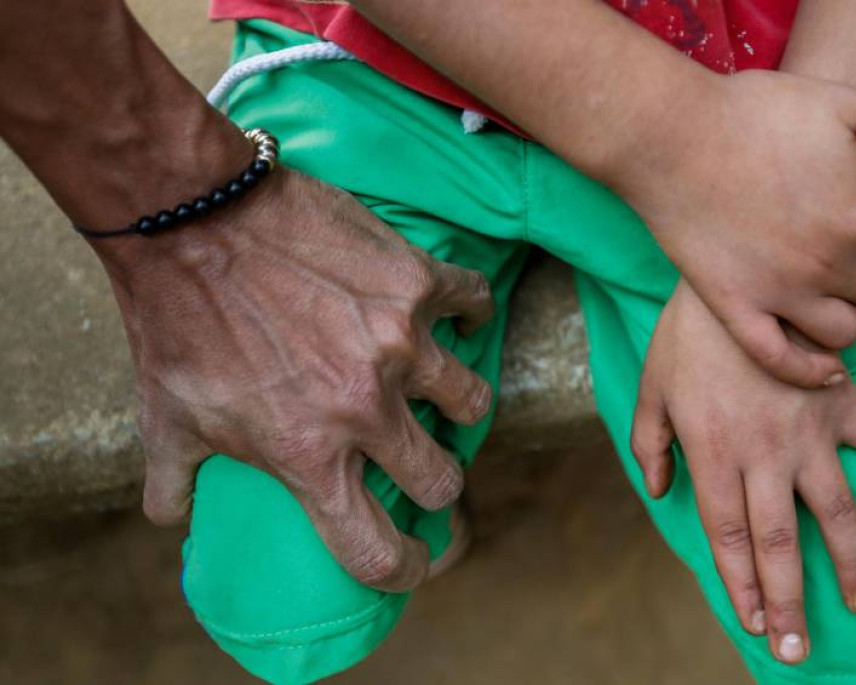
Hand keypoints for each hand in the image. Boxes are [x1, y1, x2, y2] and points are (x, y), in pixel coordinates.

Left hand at [93, 168, 494, 591]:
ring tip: (438, 385)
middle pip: (442, 480)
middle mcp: (365, 408)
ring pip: (473, 400)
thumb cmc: (175, 320)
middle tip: (422, 458)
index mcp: (307, 455)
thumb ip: (175, 481)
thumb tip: (172, 519)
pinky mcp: (416, 281)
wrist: (192, 217)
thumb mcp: (165, 417)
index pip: (376, 550)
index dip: (404, 567)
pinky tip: (454, 313)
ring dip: (459, 402)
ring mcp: (400, 343)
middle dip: (435, 479)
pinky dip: (470, 312)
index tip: (413, 557)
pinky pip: (474, 304)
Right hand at [614, 70, 855, 387]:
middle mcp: (827, 262)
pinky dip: (809, 371)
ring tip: (824, 290)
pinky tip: (825, 370)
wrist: (670, 138)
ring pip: (845, 331)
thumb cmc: (752, 114)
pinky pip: (780, 359)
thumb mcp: (842, 102)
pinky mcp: (735, 306)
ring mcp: (779, 292)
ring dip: (845, 313)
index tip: (853, 207)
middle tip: (834, 243)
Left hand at [630, 280, 855, 663]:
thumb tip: (658, 491)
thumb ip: (649, 443)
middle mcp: (765, 454)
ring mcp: (809, 430)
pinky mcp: (841, 401)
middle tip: (798, 648)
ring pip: (835, 510)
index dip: (741, 585)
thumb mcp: (651, 388)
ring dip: (851, 561)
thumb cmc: (685, 337)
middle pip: (778, 542)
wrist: (730, 278)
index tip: (756, 624)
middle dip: (788, 600)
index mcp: (715, 454)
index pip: (729, 537)